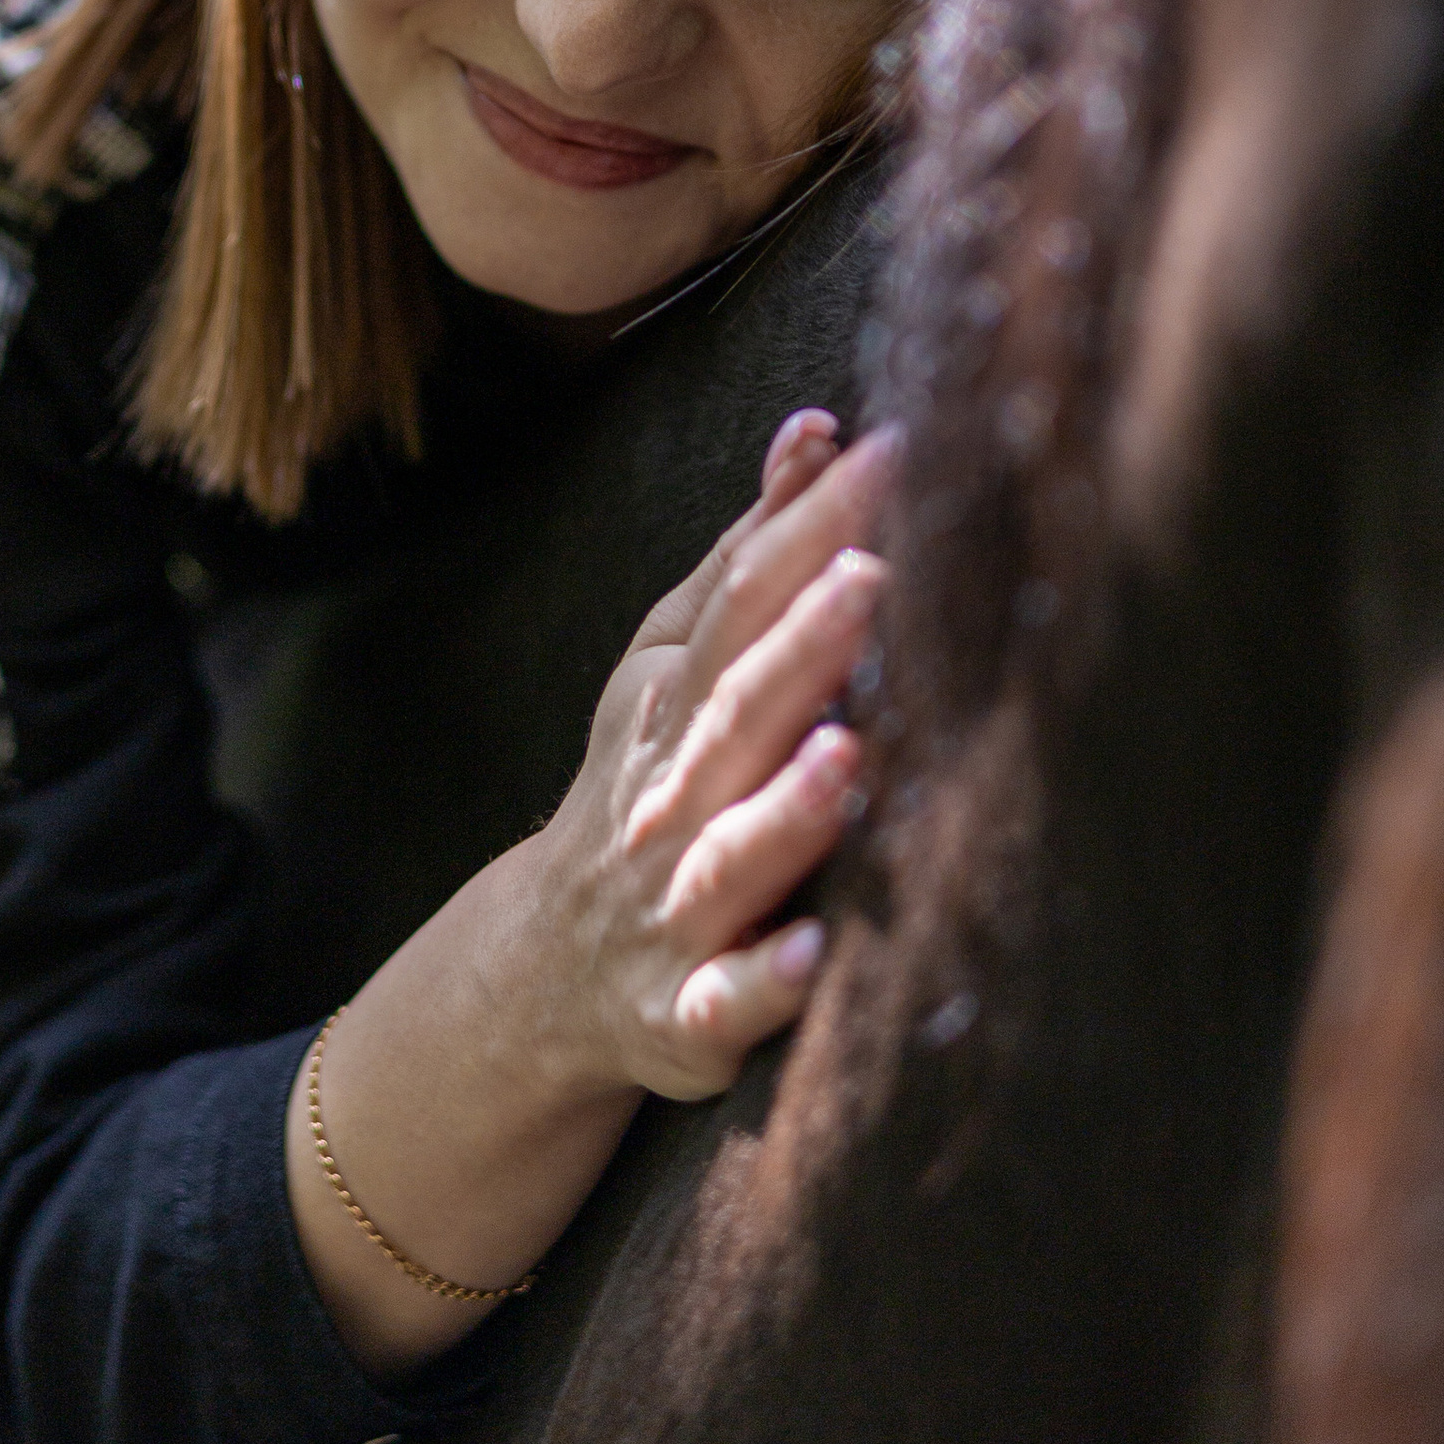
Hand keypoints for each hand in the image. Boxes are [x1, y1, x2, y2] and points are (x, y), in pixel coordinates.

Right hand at [516, 414, 895, 1104]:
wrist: (550, 969)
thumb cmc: (652, 788)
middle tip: (871, 576)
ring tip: (846, 759)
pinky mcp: (688, 1013)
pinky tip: (817, 959)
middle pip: (735, 714)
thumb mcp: (675, 665)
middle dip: (801, 647)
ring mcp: (675, 906)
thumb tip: (820, 430)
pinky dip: (762, 983)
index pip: (741, 603)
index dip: (811, 528)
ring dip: (785, 810)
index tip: (893, 455)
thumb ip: (748, 555)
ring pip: (730, 856)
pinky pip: (724, 1003)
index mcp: (675, 702)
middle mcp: (671, 797)